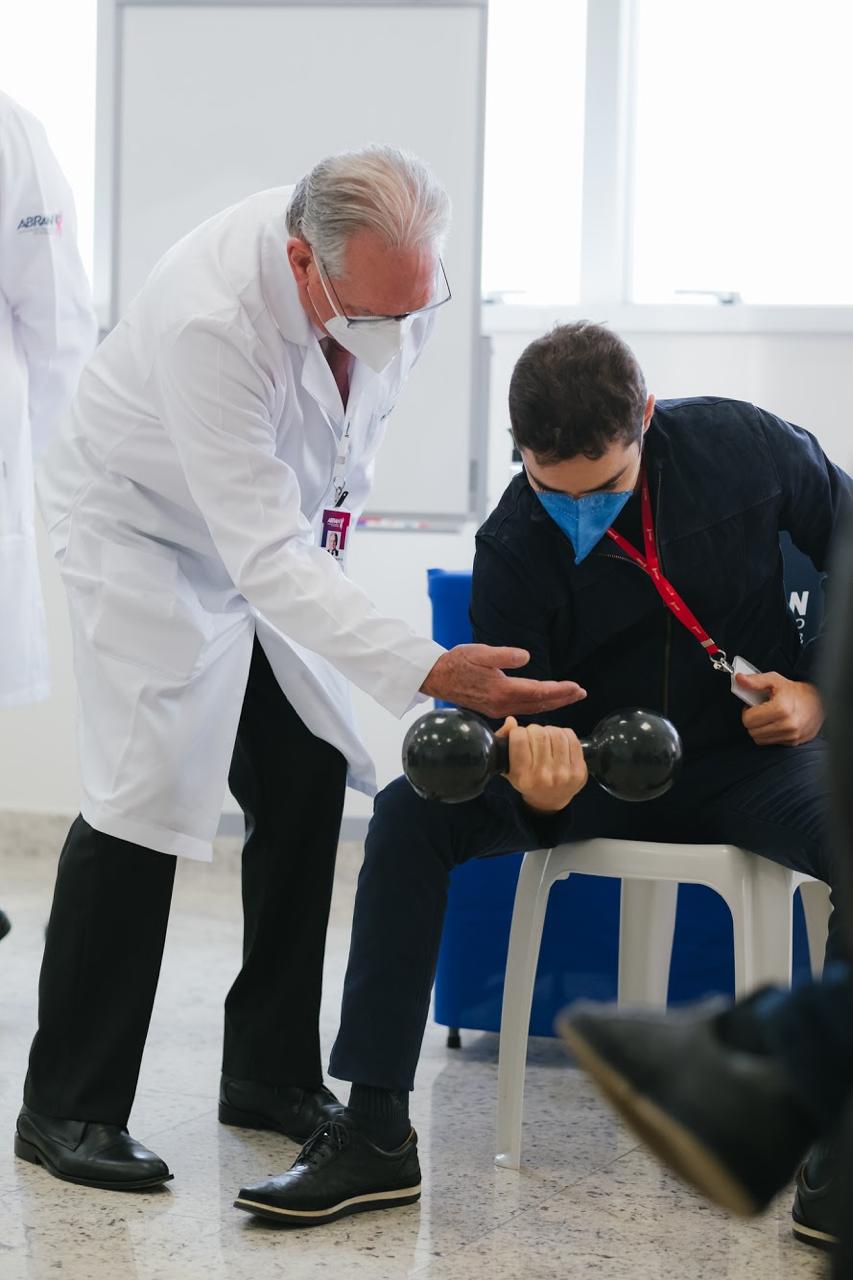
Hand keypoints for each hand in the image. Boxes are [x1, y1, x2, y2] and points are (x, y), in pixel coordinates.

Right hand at [420, 645, 585, 717]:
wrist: (436, 677)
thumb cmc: (458, 661)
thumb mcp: (481, 652)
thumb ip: (504, 655)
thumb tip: (526, 657)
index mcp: (502, 690)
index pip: (539, 691)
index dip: (560, 690)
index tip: (577, 687)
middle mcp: (502, 704)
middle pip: (540, 704)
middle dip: (562, 699)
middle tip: (582, 693)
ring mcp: (497, 709)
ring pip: (532, 708)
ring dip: (552, 703)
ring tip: (569, 696)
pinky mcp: (493, 709)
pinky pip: (522, 710)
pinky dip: (538, 705)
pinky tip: (544, 701)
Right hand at [495, 717, 588, 812]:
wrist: (549, 800)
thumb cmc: (527, 781)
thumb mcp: (508, 767)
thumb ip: (503, 742)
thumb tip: (511, 721)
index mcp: (522, 776)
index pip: (519, 738)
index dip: (517, 732)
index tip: (519, 736)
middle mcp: (543, 775)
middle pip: (538, 734)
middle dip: (534, 730)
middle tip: (533, 736)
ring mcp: (563, 773)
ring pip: (556, 733)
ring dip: (549, 730)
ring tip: (546, 738)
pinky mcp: (579, 770)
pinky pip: (572, 738)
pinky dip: (564, 733)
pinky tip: (559, 740)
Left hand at [737, 672, 823, 745]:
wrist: (820, 701)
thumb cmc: (795, 691)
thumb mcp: (775, 680)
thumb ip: (756, 681)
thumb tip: (739, 679)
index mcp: (781, 709)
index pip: (748, 720)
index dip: (747, 711)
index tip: (753, 706)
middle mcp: (788, 725)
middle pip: (752, 731)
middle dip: (752, 721)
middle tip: (759, 711)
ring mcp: (791, 735)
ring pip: (760, 739)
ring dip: (759, 729)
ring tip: (767, 717)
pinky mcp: (794, 742)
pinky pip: (771, 742)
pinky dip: (770, 734)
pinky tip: (775, 723)